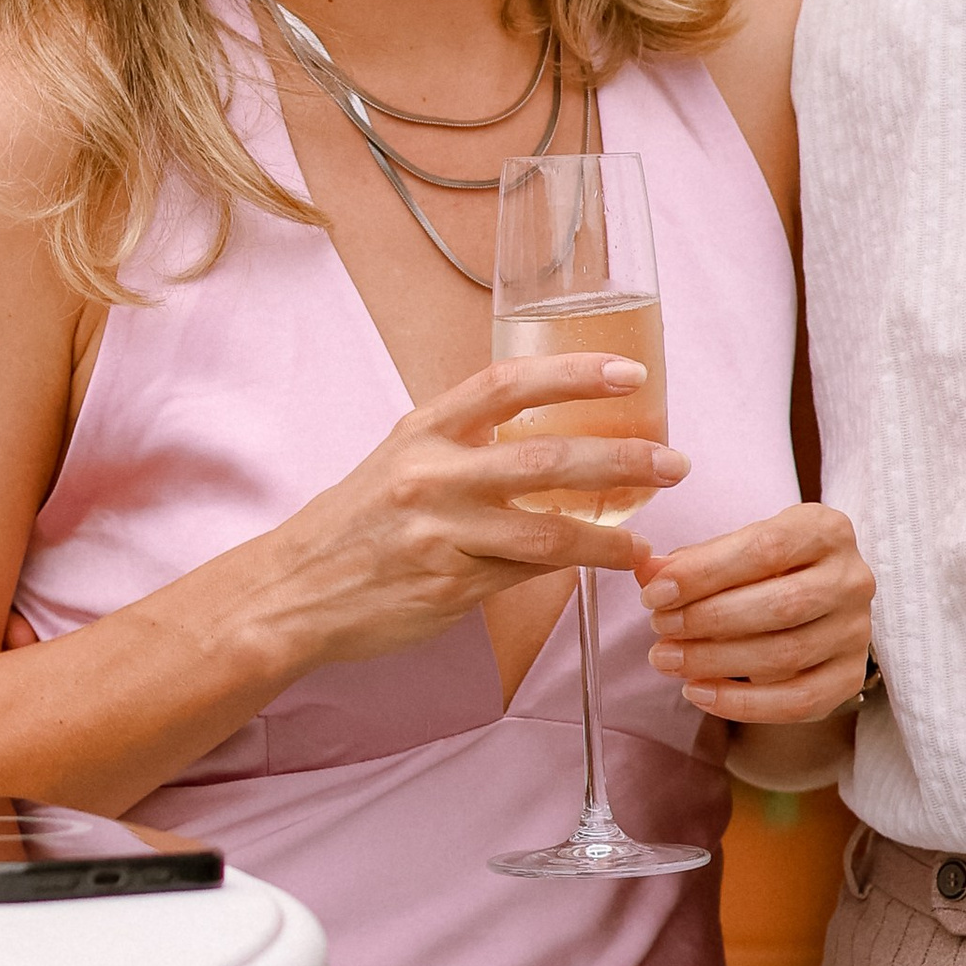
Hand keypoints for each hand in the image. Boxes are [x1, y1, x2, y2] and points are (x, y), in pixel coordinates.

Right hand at [256, 356, 686, 670]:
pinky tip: (600, 566)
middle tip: (673, 464)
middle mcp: (432, 476)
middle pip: (547, 460)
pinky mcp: (447, 588)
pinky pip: (523, 575)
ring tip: (647, 541)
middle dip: (622, 461)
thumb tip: (550, 433)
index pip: (508, 385)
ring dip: (610, 537)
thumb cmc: (356, 523)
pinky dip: (568, 570)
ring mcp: (441, 535)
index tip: (630, 374)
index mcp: (424, 431)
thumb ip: (467, 442)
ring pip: (548, 532)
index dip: (574, 373)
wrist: (292, 593)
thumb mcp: (402, 460)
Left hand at [639, 505, 874, 721]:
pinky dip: (742, 704)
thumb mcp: (735, 550)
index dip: (705, 573)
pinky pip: (798, 701)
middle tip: (659, 628)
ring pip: (786, 655)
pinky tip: (697, 692)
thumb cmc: (767, 570)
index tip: (654, 592)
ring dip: (716, 662)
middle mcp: (852, 578)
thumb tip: (647, 573)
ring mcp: (856, 631)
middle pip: (780, 606)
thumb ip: (694, 561)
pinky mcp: (849, 676)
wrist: (816, 604)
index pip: (766, 548)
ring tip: (666, 659)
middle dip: (709, 620)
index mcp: (826, 530)